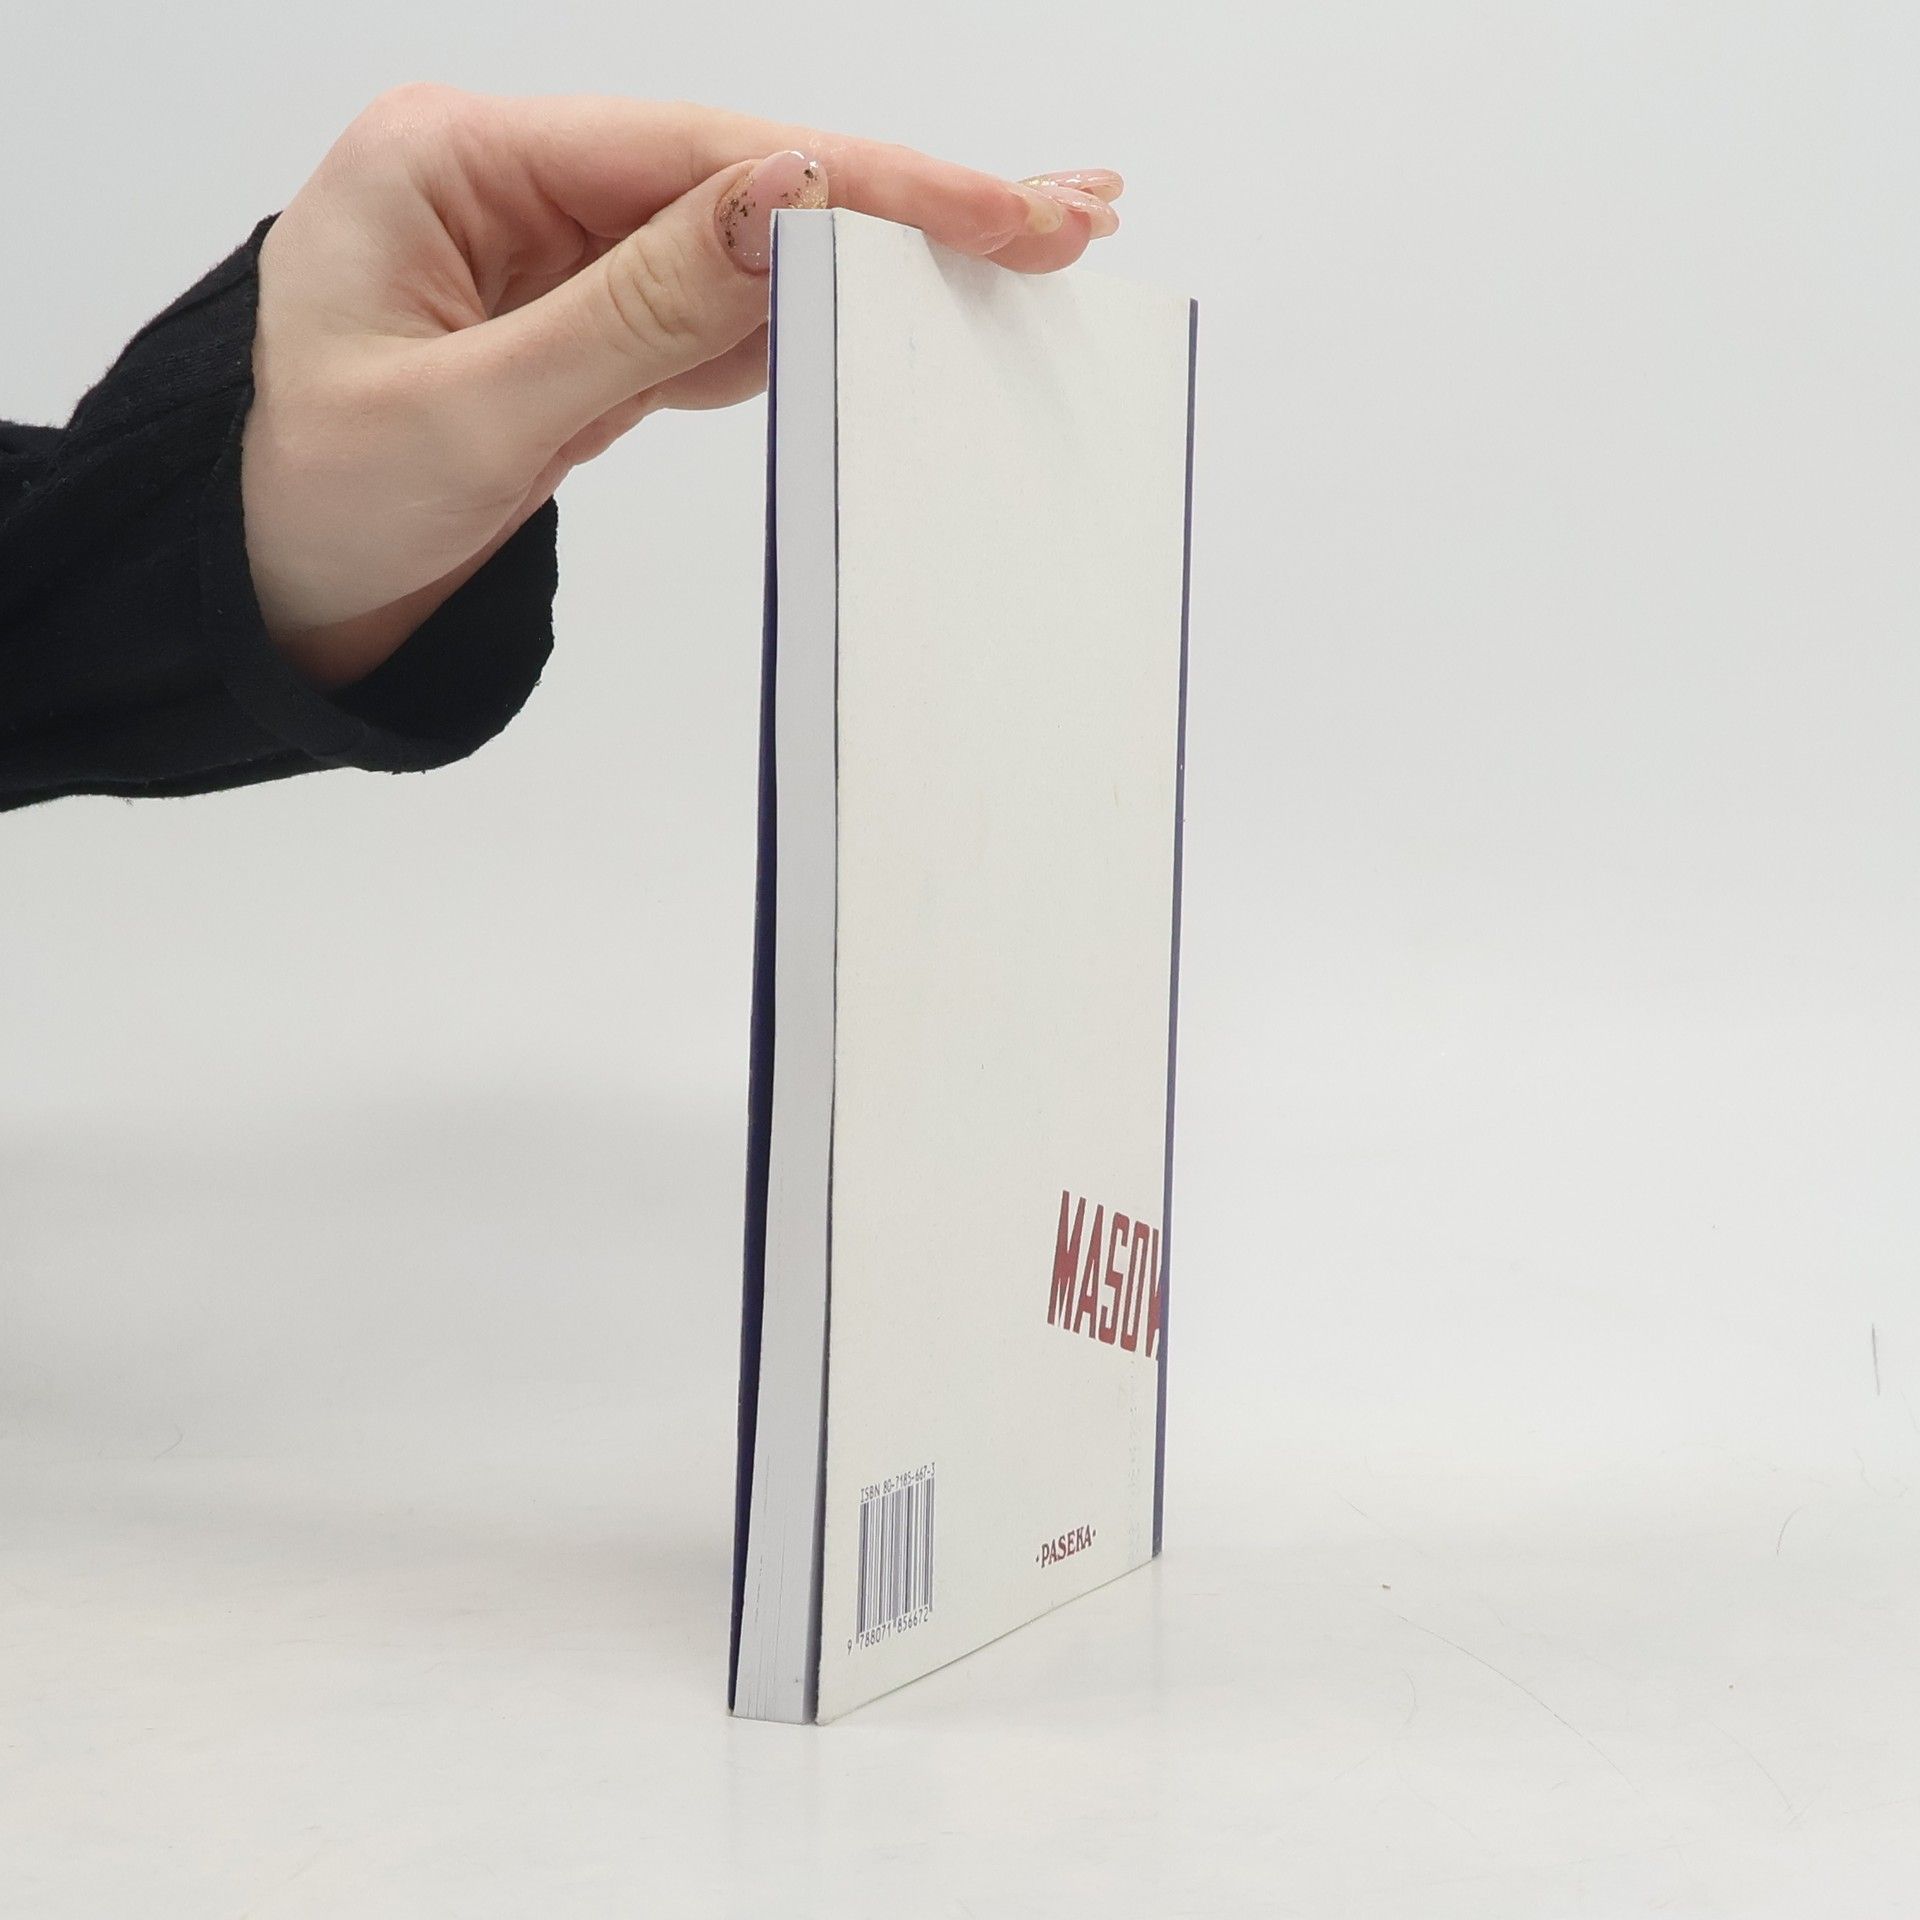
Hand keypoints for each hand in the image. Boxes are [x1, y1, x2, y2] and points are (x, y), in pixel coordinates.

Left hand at [240, 88, 1122, 687]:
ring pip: (745, 244)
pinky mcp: (582, 318)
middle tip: (1061, 211)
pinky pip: (712, 314)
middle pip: (742, 174)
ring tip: (1019, 253)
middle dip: (901, 199)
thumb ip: (638, 308)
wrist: (265, 592)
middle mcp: (513, 180)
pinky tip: (903, 308)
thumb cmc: (315, 501)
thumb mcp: (473, 412)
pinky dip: (809, 326)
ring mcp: (554, 248)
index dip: (858, 180)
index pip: (698, 152)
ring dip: (875, 258)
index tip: (992, 207)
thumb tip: (789, 198)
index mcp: (455, 160)